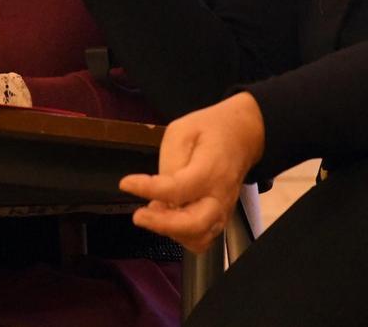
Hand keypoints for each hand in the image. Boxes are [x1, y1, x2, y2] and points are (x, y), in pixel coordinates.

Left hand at [120, 92, 265, 253]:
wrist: (242, 134)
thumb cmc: (209, 129)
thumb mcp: (182, 131)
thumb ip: (170, 162)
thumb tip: (159, 191)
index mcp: (210, 170)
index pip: (178, 188)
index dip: (148, 189)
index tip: (125, 184)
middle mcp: (219, 196)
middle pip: (194, 225)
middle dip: (163, 225)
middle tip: (139, 215)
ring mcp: (223, 210)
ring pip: (199, 238)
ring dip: (172, 232)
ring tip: (152, 215)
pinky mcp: (220, 217)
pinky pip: (202, 238)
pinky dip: (182, 236)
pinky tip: (167, 219)